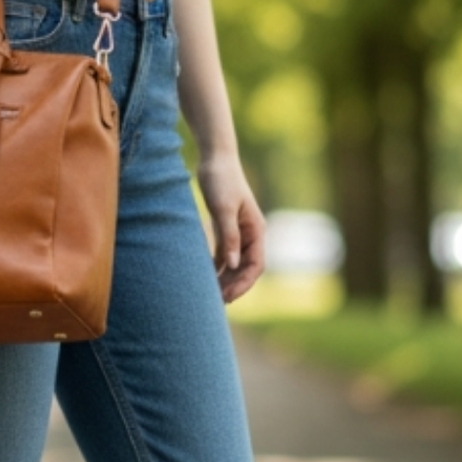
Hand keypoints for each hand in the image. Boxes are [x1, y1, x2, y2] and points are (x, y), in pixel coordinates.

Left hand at [196, 153, 265, 303]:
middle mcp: (250, 233)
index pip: (256, 265)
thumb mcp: (223, 208)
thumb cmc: (221, 180)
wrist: (215, 158)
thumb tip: (233, 264)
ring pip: (235, 263)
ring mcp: (238, 231)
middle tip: (216, 303)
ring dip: (225, 279)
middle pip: (246, 268)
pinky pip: (224, 253)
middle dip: (234, 286)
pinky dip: (217, 266)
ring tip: (210, 295)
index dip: (244, 284)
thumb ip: (229, 236)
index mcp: (256, 230)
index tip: (228, 297)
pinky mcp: (225, 226)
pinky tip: (205, 277)